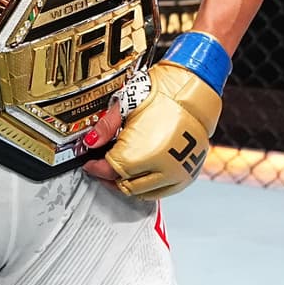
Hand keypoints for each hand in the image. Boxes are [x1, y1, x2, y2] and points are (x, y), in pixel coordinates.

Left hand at [84, 54, 222, 200]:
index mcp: (143, 154)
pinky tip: (141, 173)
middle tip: (102, 166)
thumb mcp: (125, 106)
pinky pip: (163, 191)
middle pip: (126, 186)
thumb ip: (105, 128)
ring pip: (144, 193)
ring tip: (120, 170)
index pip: (111, 171)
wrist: (193, 92)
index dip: (96, 168)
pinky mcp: (188, 175)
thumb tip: (90, 142)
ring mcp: (177, 174)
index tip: (90, 163)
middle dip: (110, 177)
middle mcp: (162, 169)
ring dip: (129, 184)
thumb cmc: (162, 95)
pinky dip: (149, 186)